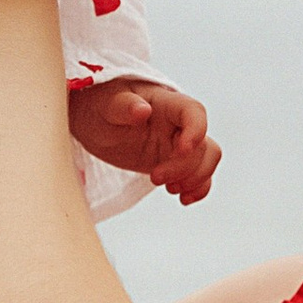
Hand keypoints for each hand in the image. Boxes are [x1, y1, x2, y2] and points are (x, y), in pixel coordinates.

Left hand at [70, 74, 220, 205]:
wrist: (95, 121)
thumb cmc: (101, 106)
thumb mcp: (106, 106)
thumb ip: (124, 106)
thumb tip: (142, 110)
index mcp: (165, 103)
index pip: (194, 112)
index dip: (196, 130)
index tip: (183, 150)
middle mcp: (178, 123)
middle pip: (201, 144)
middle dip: (183, 167)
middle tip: (154, 178)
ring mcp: (179, 143)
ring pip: (207, 160)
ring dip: (194, 179)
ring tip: (169, 189)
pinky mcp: (176, 162)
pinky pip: (200, 175)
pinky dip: (198, 188)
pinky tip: (183, 199)